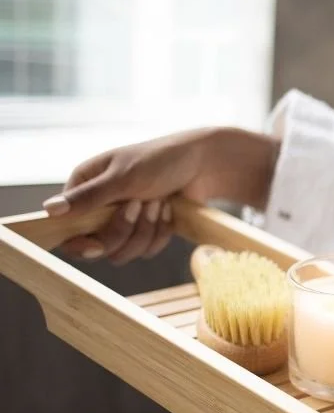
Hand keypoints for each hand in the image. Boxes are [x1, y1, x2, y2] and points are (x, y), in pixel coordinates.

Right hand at [43, 127, 279, 263]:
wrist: (204, 164)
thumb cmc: (161, 160)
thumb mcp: (123, 177)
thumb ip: (88, 197)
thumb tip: (48, 211)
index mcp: (84, 188)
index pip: (67, 229)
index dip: (80, 243)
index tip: (97, 246)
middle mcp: (99, 207)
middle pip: (100, 246)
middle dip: (125, 229)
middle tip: (141, 203)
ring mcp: (124, 221)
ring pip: (125, 252)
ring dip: (147, 229)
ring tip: (159, 202)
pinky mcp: (147, 230)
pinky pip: (148, 250)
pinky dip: (161, 232)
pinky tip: (169, 210)